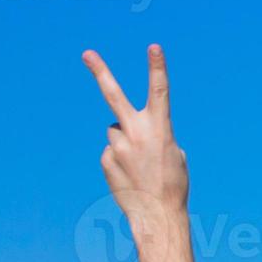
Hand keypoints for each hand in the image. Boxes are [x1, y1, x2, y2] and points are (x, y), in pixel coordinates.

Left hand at [84, 45, 186, 222]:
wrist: (159, 214)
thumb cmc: (173, 184)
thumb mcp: (175, 154)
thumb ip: (153, 134)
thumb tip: (124, 130)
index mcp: (161, 129)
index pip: (159, 91)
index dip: (157, 67)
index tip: (154, 46)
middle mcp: (136, 132)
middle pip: (113, 94)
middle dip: (100, 71)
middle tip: (86, 53)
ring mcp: (118, 146)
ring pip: (115, 130)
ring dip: (125, 141)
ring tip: (139, 164)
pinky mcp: (106, 159)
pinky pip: (111, 151)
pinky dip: (119, 160)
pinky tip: (130, 175)